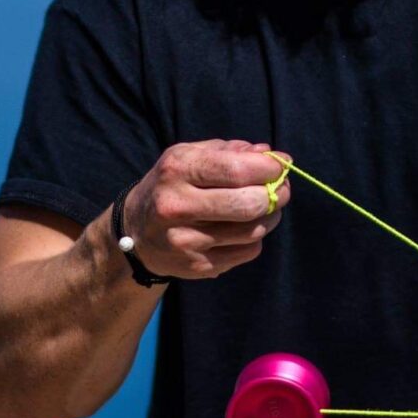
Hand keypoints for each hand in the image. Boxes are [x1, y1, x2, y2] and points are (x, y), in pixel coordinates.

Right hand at [118, 140, 291, 279]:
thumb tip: (271, 155)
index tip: (282, 164)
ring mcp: (186, 241)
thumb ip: (229, 151)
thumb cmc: (172, 185)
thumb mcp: (188, 156)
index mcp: (177, 171)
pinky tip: (246, 228)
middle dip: (276, 194)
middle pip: (249, 204)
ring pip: (253, 230)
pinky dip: (256, 238)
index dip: (269, 168)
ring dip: (271, 217)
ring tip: (267, 207)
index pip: (237, 169)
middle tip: (282, 188)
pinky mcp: (197, 266)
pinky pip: (247, 251)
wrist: (135, 231)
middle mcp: (178, 206)